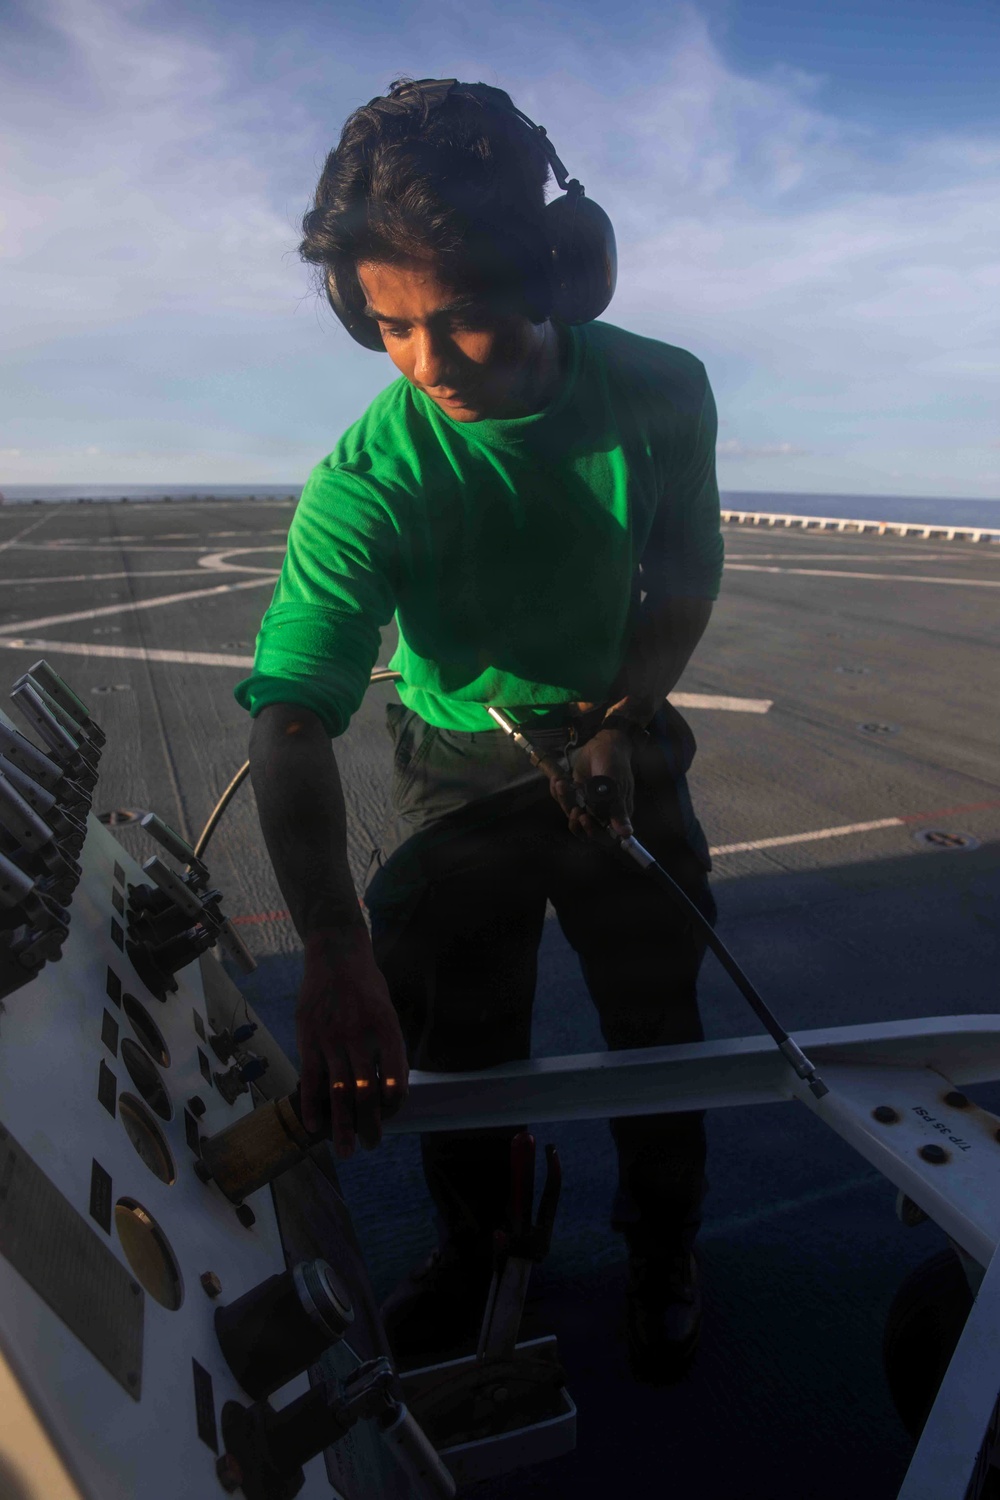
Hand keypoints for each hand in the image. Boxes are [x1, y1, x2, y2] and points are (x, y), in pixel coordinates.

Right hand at [295, 925, 408, 1158]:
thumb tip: (389, 1090)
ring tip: (345, 1150)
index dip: (395, 1105)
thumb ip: (388, 1048)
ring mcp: (332, 1038)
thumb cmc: (367, 987)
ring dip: (341, 1126)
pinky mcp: (308, 1037)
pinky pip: (309, 1079)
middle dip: (370, 1126)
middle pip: (367, 1093)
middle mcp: (360, 1036)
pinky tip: (314, 1127)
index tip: (390, 1117)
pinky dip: (311, 1106)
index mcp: (387, 1030)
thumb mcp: (387, 1011)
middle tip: (371, 1146)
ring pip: (338, 1092)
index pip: (396, 1080)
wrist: (336, 954)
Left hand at [547, 727, 635, 840]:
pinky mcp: (574, 794)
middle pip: (584, 829)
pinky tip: (558, 779)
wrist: (602, 744)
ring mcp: (586, 803)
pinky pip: (563, 800)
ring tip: (561, 783)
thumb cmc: (614, 763)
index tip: (585, 818)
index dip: (593, 832)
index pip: (604, 836)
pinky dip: (558, 791)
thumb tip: (626, 833)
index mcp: (615, 813)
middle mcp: (601, 812)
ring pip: (571, 813)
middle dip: (575, 820)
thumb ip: (618, 809)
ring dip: (564, 800)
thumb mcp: (616, 786)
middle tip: (574, 808)